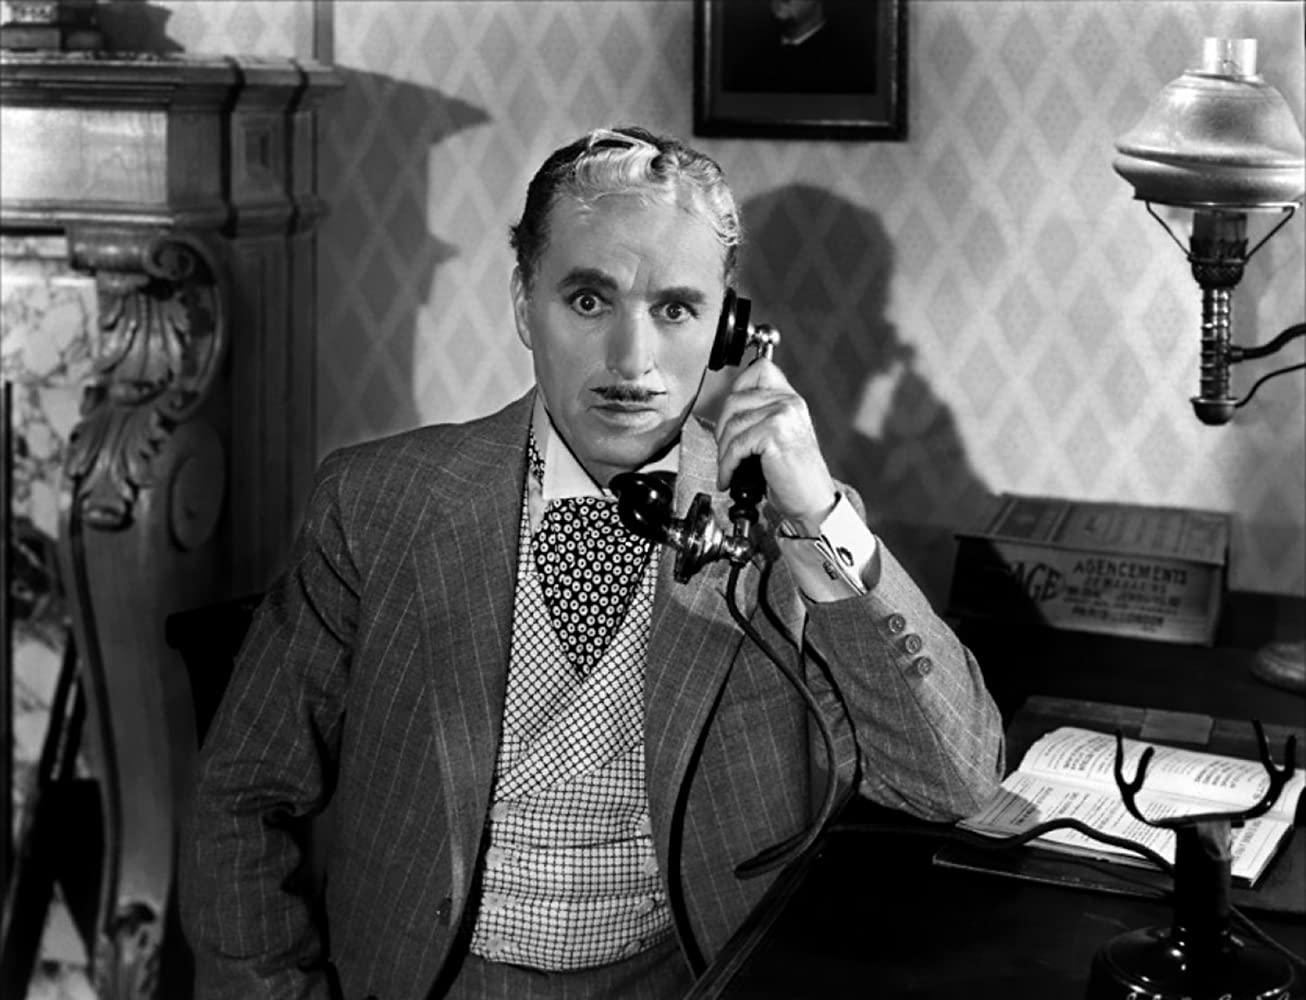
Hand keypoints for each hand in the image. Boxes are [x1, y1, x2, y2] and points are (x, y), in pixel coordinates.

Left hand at [715, 357, 836, 532]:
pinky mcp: (773, 434)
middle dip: (721, 428)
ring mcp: (782, 416)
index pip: (759, 369)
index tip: (729, 410)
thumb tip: (727, 415)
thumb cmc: (796, 474)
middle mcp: (788, 403)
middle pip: (734, 400)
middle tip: (724, 450)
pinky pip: (736, 446)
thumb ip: (761, 417)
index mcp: (791, 399)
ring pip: (732, 425)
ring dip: (723, 451)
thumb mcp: (782, 436)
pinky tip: (729, 477)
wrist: (813, 499)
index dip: (738, 385)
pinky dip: (727, 465)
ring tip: (727, 467)